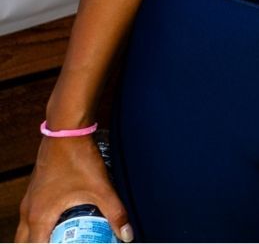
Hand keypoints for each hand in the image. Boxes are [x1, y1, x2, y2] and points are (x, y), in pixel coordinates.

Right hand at [17, 135, 131, 242]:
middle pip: (25, 243)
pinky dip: (39, 227)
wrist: (65, 131)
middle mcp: (28, 212)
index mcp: (39, 216)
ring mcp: (29, 201)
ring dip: (39, 239)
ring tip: (62, 238)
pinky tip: (59, 223)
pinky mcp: (34, 193)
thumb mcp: (100, 188)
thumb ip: (115, 213)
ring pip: (25, 232)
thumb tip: (127, 235)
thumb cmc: (78, 159)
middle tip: (63, 243)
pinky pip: (30, 219)